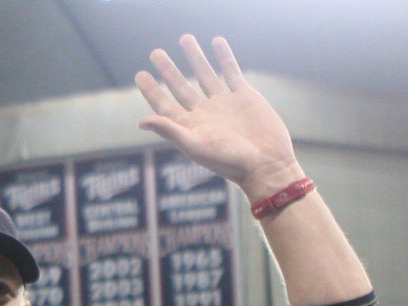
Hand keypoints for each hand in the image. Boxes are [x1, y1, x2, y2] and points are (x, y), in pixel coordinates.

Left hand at [134, 35, 302, 199]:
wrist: (267, 164)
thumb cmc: (229, 162)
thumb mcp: (196, 146)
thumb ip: (170, 131)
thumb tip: (140, 121)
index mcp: (189, 127)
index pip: (164, 105)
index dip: (151, 90)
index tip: (140, 74)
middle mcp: (204, 114)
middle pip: (181, 87)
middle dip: (168, 70)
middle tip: (155, 52)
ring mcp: (224, 105)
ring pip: (206, 75)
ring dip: (195, 58)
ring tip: (185, 38)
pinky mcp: (245, 97)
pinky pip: (232, 72)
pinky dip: (224, 57)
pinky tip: (217, 42)